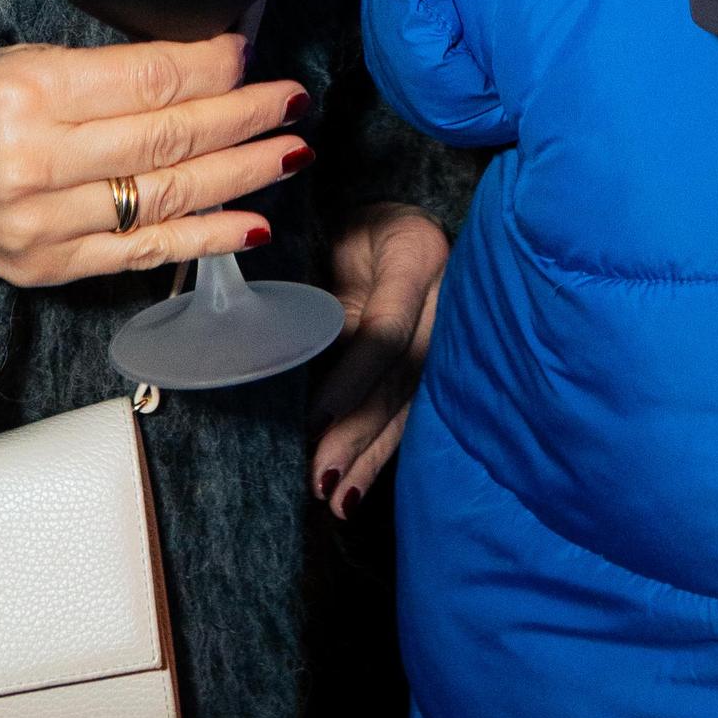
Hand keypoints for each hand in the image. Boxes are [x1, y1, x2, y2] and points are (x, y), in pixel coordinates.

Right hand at [0, 35, 311, 285]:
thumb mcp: (20, 60)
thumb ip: (103, 69)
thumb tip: (200, 66)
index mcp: (29, 94)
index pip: (147, 81)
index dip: (210, 68)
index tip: (247, 55)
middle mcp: (40, 163)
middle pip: (168, 139)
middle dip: (243, 117)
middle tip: (291, 100)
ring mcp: (47, 224)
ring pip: (168, 197)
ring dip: (242, 175)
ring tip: (290, 151)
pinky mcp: (53, 267)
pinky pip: (147, 252)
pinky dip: (207, 238)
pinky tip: (253, 222)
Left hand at [309, 204, 449, 518]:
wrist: (398, 217)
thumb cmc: (356, 219)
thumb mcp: (336, 231)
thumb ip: (318, 283)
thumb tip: (269, 345)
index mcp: (416, 252)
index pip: (388, 328)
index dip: (354, 377)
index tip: (316, 417)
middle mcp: (445, 295)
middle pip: (404, 377)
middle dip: (361, 431)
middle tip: (322, 478)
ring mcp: (448, 330)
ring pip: (411, 401)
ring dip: (372, 455)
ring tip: (338, 500)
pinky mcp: (436, 359)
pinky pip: (410, 407)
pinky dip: (380, 451)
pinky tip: (355, 492)